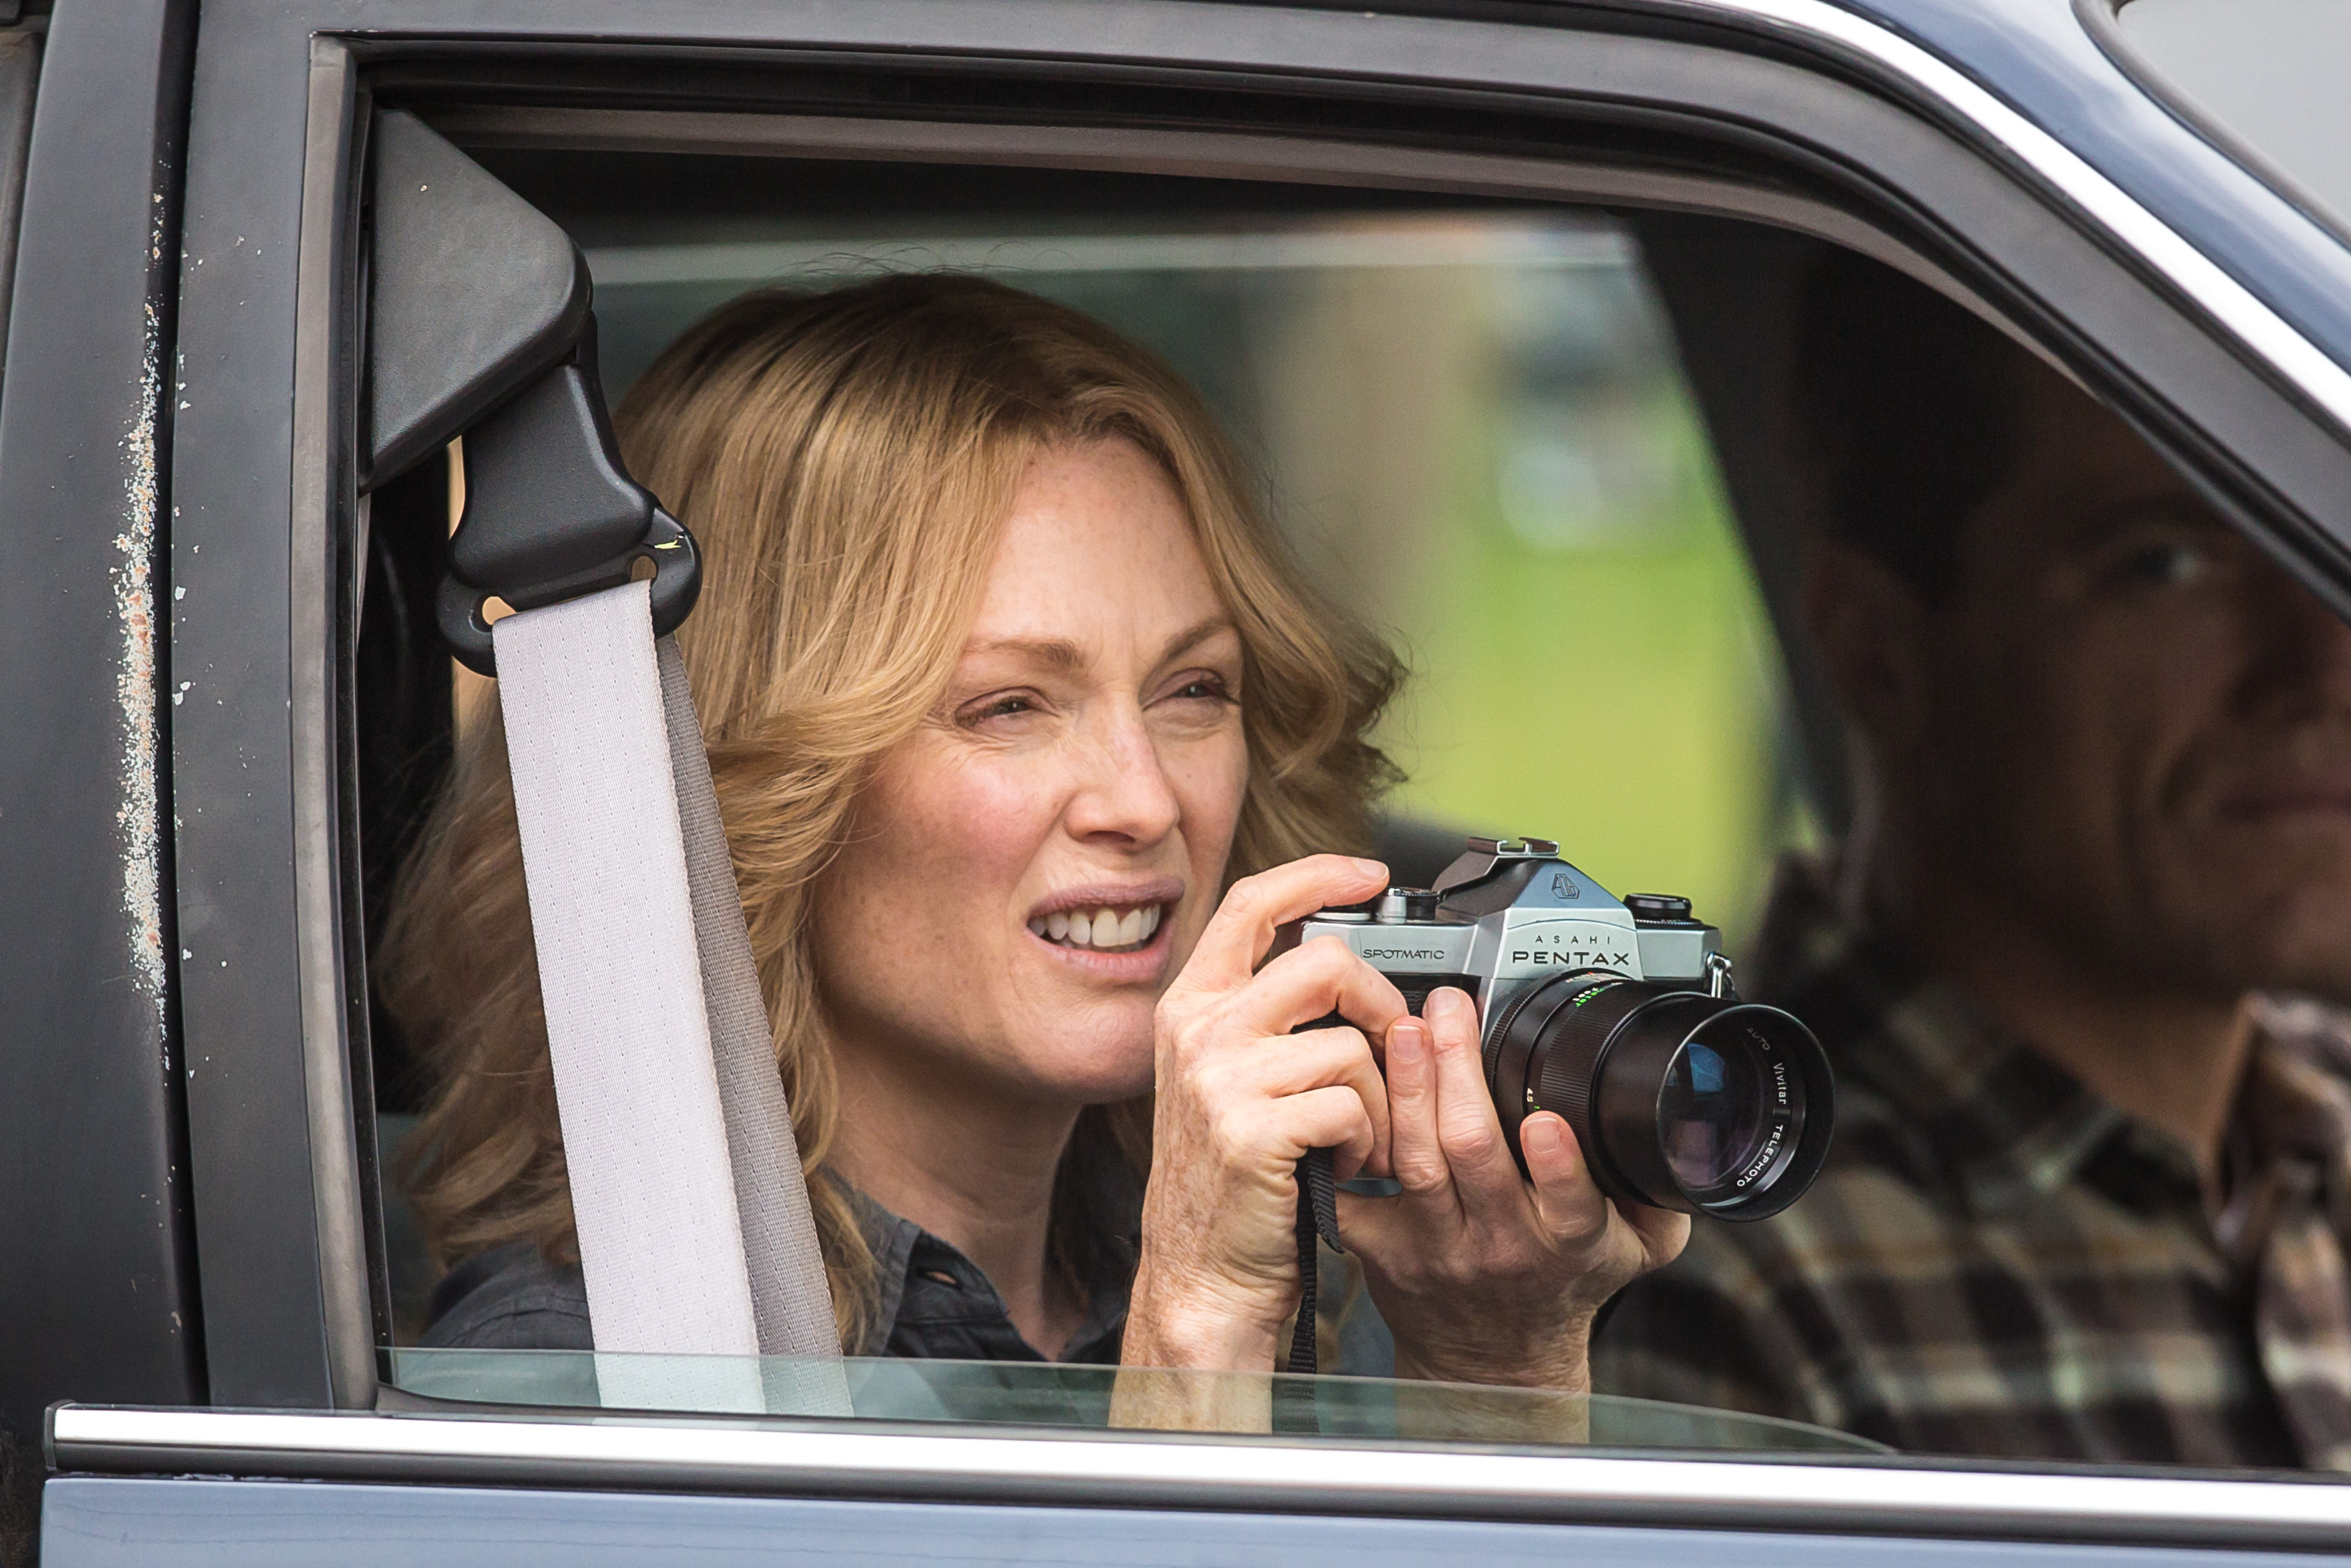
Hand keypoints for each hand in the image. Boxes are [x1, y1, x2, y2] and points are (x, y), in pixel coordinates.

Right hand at [1122, 854, 1403, 1374]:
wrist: (1201, 1274)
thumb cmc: (1228, 1182)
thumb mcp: (1223, 1078)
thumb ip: (1263, 1015)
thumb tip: (1343, 965)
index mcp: (1191, 1007)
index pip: (1251, 904)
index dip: (1316, 875)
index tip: (1368, 872)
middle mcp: (1198, 1031)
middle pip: (1325, 962)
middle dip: (1380, 1005)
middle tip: (1388, 1052)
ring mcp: (1220, 1079)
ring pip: (1352, 1044)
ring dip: (1379, 1098)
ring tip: (1354, 1136)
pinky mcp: (1252, 1130)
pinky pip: (1351, 1103)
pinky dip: (1366, 1139)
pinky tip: (1341, 1165)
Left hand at [1340, 986, 1689, 1392]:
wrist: (1494, 1366)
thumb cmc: (1565, 1289)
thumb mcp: (1639, 1249)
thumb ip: (1664, 1191)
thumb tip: (1690, 1125)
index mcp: (1569, 1241)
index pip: (1569, 1204)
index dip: (1557, 1164)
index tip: (1545, 1121)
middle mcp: (1501, 1243)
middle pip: (1472, 1154)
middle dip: (1458, 1072)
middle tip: (1451, 1012)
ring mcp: (1437, 1246)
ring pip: (1416, 1159)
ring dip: (1409, 1086)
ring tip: (1405, 1029)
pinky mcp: (1384, 1248)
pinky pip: (1357, 1189)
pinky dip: (1351, 1139)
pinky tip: (1354, 1089)